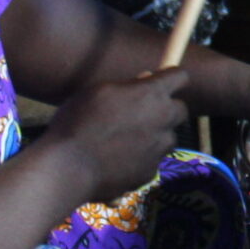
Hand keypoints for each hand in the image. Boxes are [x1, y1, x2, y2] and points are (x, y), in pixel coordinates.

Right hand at [47, 69, 191, 201]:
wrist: (69, 167)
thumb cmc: (78, 122)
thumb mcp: (99, 91)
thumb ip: (128, 85)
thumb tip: (145, 79)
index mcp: (151, 93)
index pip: (180, 77)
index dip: (170, 78)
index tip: (159, 82)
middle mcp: (163, 119)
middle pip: (180, 109)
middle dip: (166, 108)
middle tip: (142, 112)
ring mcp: (159, 148)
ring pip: (168, 137)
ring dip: (155, 135)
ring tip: (124, 140)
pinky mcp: (151, 172)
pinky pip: (152, 161)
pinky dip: (140, 159)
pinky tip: (116, 161)